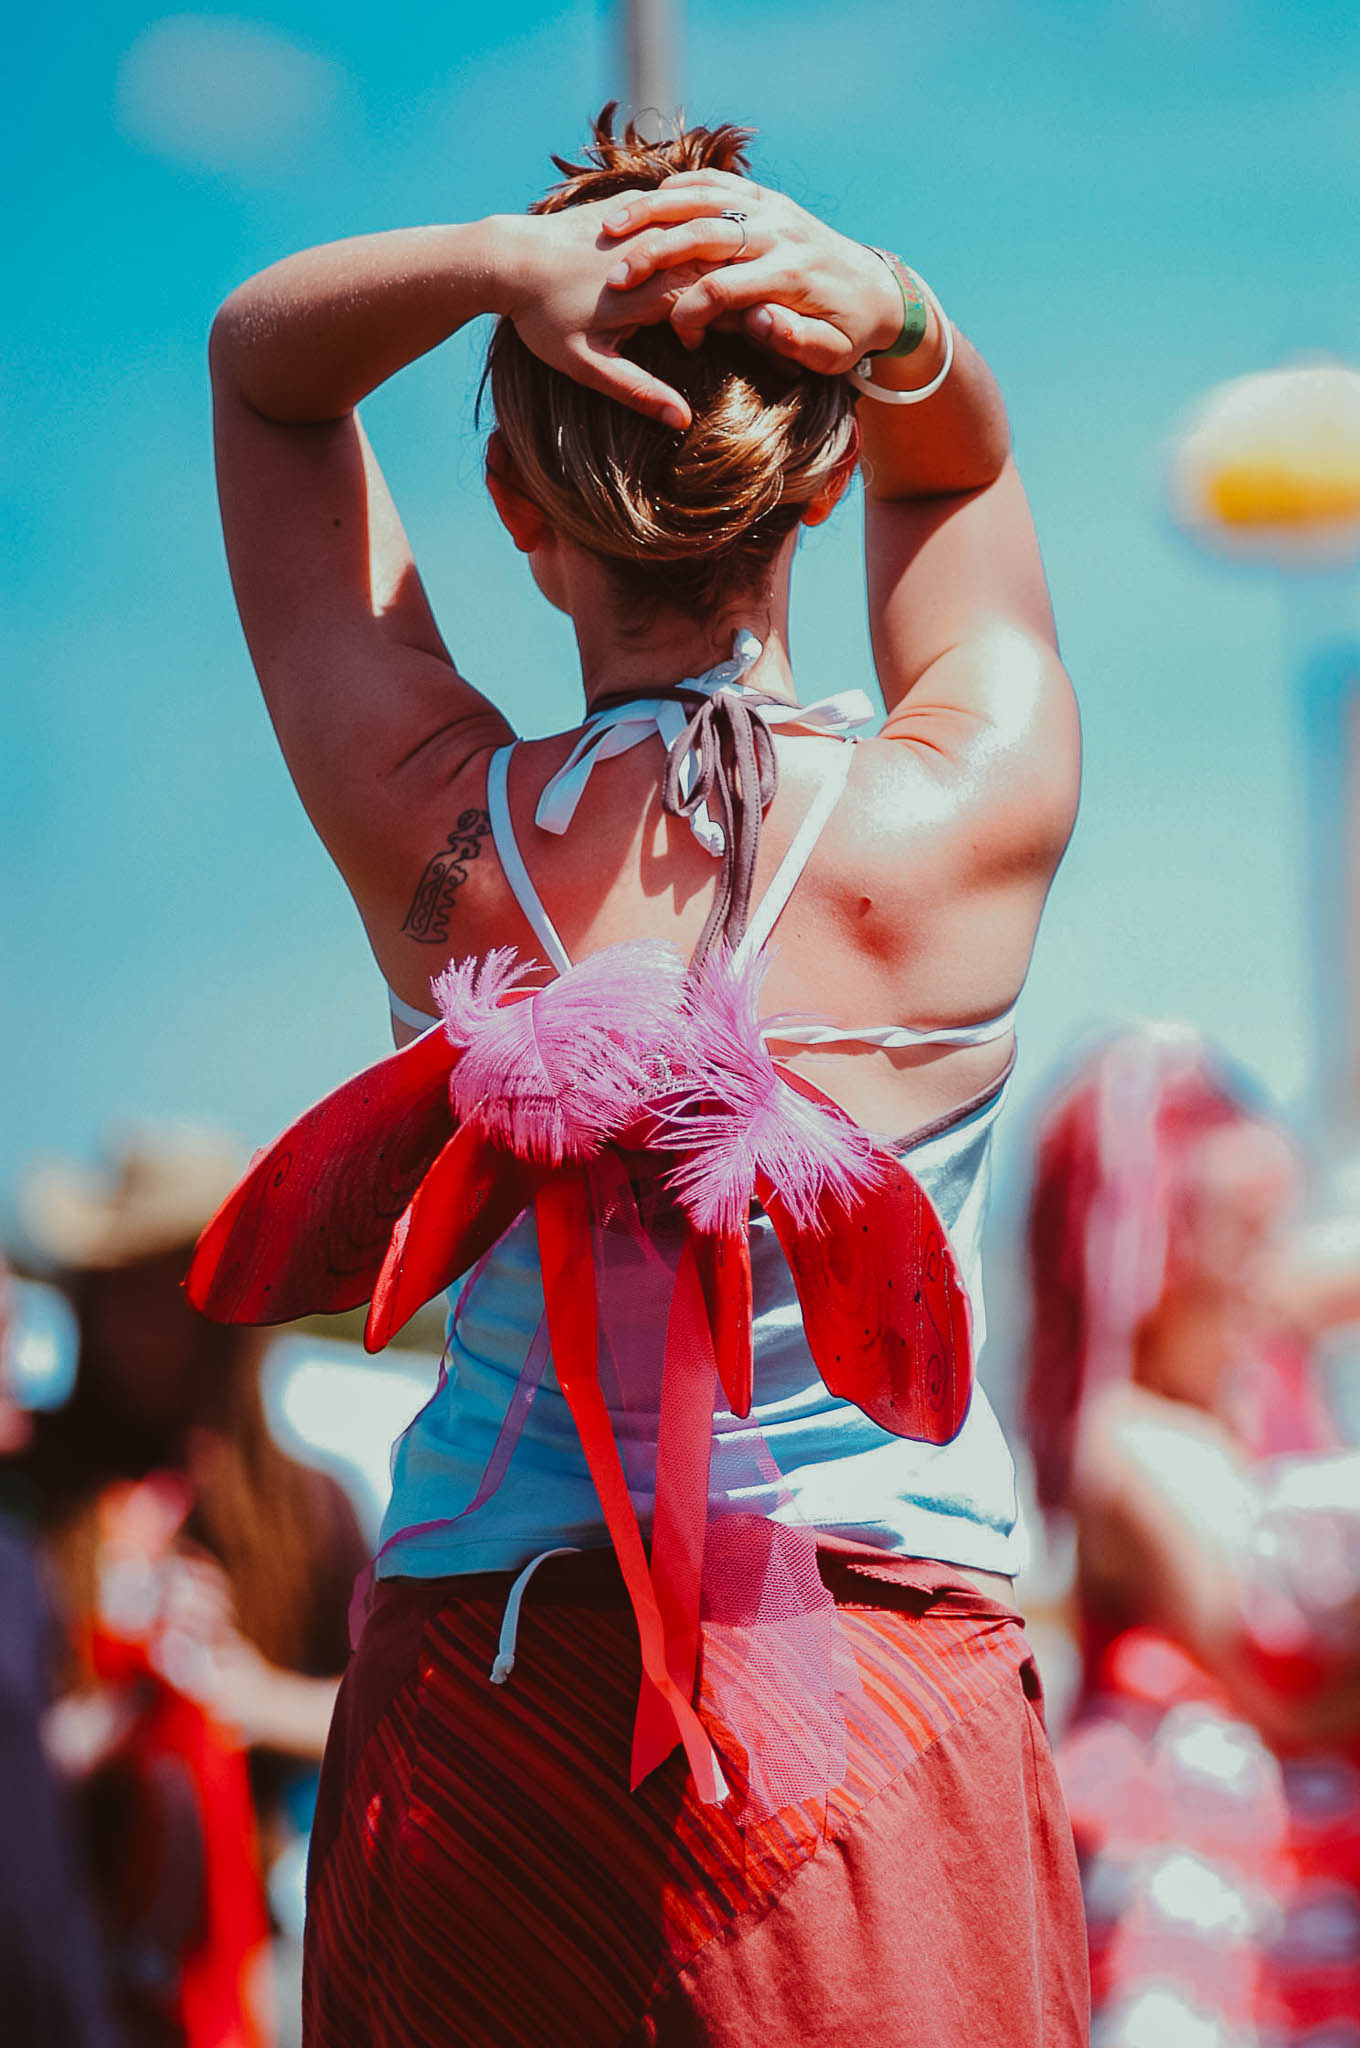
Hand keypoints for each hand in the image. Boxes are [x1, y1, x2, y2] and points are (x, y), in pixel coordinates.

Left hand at [496, 198, 719, 428]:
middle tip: (726, 312)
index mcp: (653, 292)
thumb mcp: (588, 365)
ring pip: (703, 232)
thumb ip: (638, 390)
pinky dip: (690, 228)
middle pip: (718, 264)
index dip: (732, 321)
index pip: (719, 302)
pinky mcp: (630, 202)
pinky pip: (677, 210)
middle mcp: (655, 248)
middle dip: (730, 286)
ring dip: (715, 254)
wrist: (508, 257)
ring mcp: (644, 219)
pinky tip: (691, 245)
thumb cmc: (544, 317)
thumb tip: (683, 421)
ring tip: (707, 282)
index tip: (708, 343)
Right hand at [599, 171, 903, 373]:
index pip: (725, 288)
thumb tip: (756, 322)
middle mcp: (778, 232)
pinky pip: (715, 180)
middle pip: (703, 234)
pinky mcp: (765, 196)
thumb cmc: (850, 333)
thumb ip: (794, 341)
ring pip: (702, 197)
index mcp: (791, 275)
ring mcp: (771, 207)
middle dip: (655, 255)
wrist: (879, 291)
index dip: (692, 313)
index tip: (678, 336)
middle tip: (617, 280)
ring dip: (653, 211)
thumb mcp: (832, 354)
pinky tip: (645, 203)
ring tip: (613, 229)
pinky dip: (679, 187)